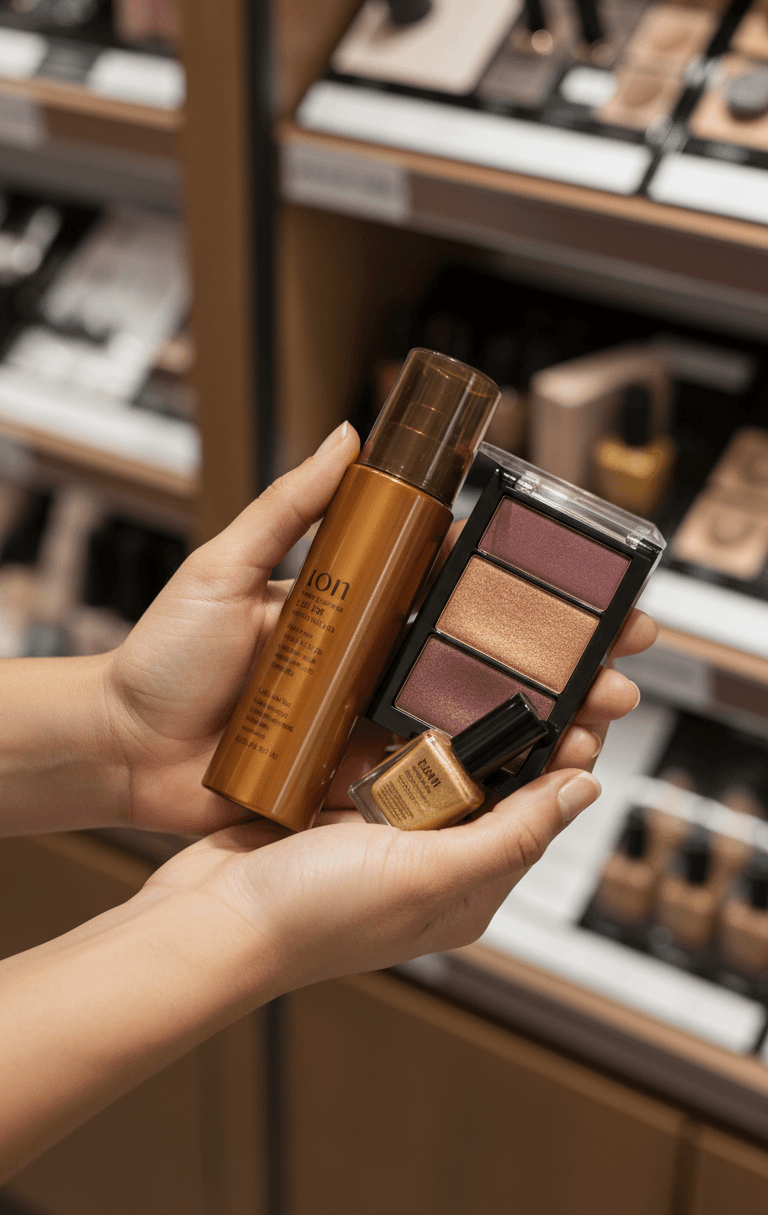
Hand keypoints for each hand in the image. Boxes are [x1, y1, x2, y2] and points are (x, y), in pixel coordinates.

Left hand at [103, 420, 656, 835]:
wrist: (121, 749)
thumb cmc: (162, 655)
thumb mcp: (223, 567)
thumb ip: (287, 507)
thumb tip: (350, 435)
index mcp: (349, 609)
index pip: (443, 587)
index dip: (506, 584)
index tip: (568, 579)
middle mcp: (365, 664)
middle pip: (472, 657)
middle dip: (550, 658)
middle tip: (616, 657)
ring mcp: (359, 723)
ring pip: (461, 719)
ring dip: (534, 719)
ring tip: (597, 716)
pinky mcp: (345, 779)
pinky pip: (418, 779)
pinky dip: (477, 779)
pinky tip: (537, 776)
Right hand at [143, 604, 657, 987]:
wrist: (208, 920)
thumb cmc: (311, 917)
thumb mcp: (427, 875)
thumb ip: (511, 835)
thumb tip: (585, 791)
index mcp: (469, 889)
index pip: (540, 813)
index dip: (566, 756)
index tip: (590, 699)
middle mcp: (434, 862)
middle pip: (494, 782)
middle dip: (519, 728)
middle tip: (544, 667)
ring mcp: (386, 834)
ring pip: (441, 763)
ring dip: (460, 720)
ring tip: (486, 665)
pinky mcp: (343, 807)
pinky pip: (386, 758)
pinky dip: (401, 726)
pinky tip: (409, 686)